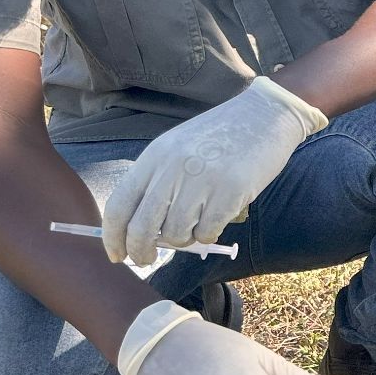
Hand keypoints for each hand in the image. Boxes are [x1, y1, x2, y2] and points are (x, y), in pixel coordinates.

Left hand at [101, 77, 327, 266]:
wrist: (264, 115)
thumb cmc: (219, 137)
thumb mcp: (178, 149)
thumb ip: (158, 184)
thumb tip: (141, 233)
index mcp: (155, 157)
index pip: (120, 205)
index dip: (112, 237)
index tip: (116, 254)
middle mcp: (174, 168)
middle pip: (142, 228)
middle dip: (141, 252)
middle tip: (146, 259)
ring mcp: (202, 180)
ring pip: (177, 234)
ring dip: (183, 240)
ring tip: (196, 224)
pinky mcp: (231, 191)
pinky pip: (208, 232)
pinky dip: (209, 235)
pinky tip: (216, 220)